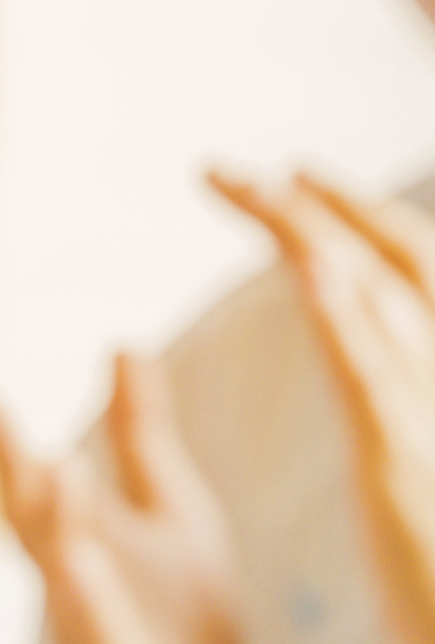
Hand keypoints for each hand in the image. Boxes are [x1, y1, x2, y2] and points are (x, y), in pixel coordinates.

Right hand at [0, 355, 242, 643]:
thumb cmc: (177, 615)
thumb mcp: (171, 505)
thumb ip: (141, 431)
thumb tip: (124, 346)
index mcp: (82, 538)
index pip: (30, 480)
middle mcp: (72, 579)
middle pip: (30, 518)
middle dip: (9, 468)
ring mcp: (91, 627)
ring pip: (62, 571)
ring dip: (56, 523)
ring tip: (52, 466)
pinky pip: (99, 636)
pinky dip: (86, 601)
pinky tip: (80, 566)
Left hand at [211, 168, 434, 643]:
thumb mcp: (419, 473)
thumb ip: (400, 412)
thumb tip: (383, 379)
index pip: (396, 274)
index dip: (346, 217)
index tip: (285, 178)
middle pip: (386, 263)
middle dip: (313, 207)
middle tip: (229, 169)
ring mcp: (433, 414)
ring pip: (382, 298)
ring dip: (316, 236)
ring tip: (259, 185)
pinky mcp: (408, 462)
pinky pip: (376, 378)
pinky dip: (346, 319)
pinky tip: (311, 274)